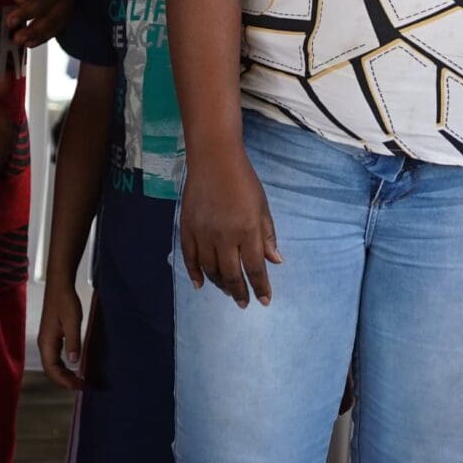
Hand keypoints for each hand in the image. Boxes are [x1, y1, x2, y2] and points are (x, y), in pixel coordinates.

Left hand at [0, 0, 74, 45]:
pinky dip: (43, 37)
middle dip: (28, 13)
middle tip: (10, 22)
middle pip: (47, 1)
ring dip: (36, 30)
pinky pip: (57, 28)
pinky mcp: (66, 15)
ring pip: (54, 18)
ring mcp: (66, 2)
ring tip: (18, 39)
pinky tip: (29, 44)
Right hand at [38, 279, 87, 388]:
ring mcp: (47, 340)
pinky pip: (55, 356)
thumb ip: (73, 342)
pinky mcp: (52, 335)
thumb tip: (74, 362)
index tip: (78, 386)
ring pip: (52, 364)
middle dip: (64, 380)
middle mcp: (44, 344)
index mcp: (47, 343)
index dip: (64, 381)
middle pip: (50, 370)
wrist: (60, 285)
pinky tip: (73, 365)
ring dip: (64, 373)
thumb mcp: (72, 322)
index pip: (52, 370)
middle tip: (80, 385)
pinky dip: (63, 365)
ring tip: (78, 378)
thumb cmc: (65, 301)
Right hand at [178, 143, 280, 306]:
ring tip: (227, 290)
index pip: (255, 268)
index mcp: (248, 230)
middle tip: (243, 303)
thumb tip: (275, 262)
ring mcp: (203, 233)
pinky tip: (200, 284)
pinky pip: (190, 258)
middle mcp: (225, 236)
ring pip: (210, 270)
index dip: (260, 287)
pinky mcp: (187, 228)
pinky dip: (194, 273)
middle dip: (239, 292)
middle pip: (231, 274)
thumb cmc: (244, 181)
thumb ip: (267, 236)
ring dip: (219, 284)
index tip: (264, 301)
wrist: (214, 159)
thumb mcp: (262, 207)